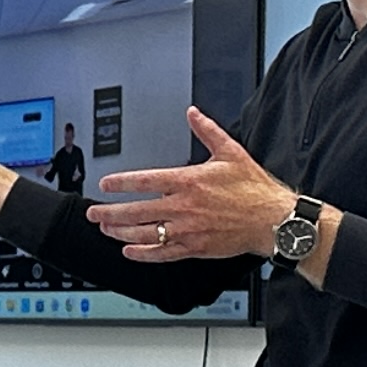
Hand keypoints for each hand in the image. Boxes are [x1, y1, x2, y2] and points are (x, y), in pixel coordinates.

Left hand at [92, 108, 301, 265]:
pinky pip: (162, 253)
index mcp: (188, 181)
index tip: (105, 185)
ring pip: (145, 233)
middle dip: (110, 212)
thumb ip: (207, 131)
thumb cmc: (255, 188)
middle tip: (93, 212)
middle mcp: (183, 207)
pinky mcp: (195, 248)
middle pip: (137, 211)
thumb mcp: (231, 152)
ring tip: (106, 229)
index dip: (120, 184)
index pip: (144, 181)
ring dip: (121, 232)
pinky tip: (130, 251)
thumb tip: (193, 113)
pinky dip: (143, 253)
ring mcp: (187, 230)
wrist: (273, 219)